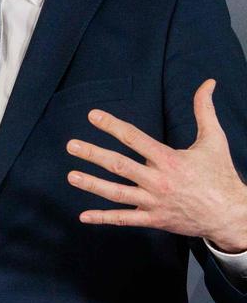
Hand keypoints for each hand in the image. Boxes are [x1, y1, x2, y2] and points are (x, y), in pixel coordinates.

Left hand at [66, 79, 246, 252]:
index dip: (113, 126)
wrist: (232, 216)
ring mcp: (155, 203)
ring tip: (71, 176)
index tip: (93, 115)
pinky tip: (84, 216)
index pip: (134, 139)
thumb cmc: (220, 175)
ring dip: (92, 185)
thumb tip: (208, 82)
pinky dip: (104, 218)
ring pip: (118, 194)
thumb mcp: (214, 140)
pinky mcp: (155, 220)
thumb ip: (204, 109)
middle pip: (120, 166)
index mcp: (169, 160)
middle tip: (71, 145)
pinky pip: (126, 220)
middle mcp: (159, 182)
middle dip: (93, 155)